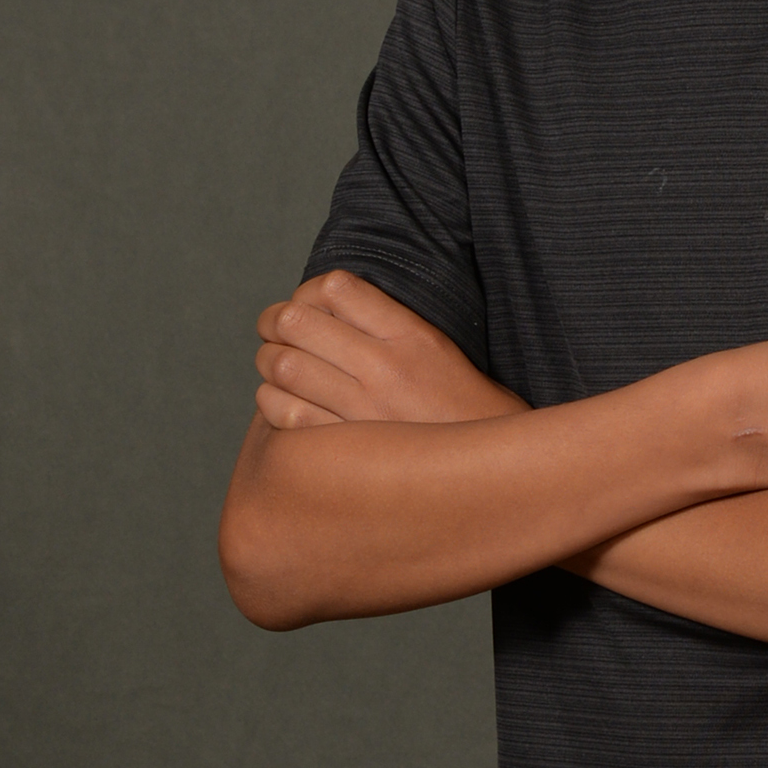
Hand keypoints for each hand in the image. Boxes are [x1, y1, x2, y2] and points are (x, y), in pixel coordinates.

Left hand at [254, 270, 523, 428]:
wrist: (499, 479)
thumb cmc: (473, 416)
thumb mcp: (444, 354)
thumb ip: (393, 330)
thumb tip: (332, 314)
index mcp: (412, 336)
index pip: (335, 287)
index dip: (306, 292)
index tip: (305, 307)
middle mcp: (385, 367)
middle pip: (296, 321)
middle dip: (274, 323)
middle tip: (274, 333)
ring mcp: (364, 409)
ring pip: (282, 365)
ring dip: (269, 362)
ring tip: (277, 369)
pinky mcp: (348, 449)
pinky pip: (284, 414)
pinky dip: (271, 403)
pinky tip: (283, 404)